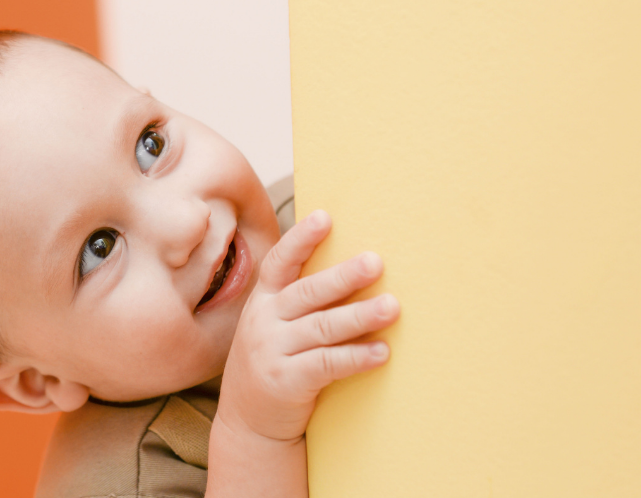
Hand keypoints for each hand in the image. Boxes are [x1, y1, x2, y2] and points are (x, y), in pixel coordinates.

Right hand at [216, 210, 399, 442]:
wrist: (248, 423)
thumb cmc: (272, 364)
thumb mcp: (271, 327)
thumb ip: (298, 302)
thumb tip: (352, 270)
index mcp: (262, 302)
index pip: (279, 263)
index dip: (301, 239)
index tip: (325, 218)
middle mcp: (263, 322)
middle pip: (307, 293)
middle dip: (343, 277)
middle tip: (375, 262)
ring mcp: (272, 352)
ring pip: (322, 328)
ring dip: (359, 316)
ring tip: (392, 307)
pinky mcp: (286, 382)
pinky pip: (327, 365)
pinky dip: (356, 357)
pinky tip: (381, 352)